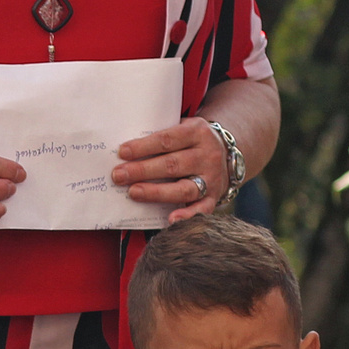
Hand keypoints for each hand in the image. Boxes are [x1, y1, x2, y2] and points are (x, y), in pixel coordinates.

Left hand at [114, 118, 230, 222]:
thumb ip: (162, 137)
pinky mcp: (213, 197)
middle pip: (172, 164)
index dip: (144, 146)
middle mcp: (207, 155)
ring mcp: (212, 178)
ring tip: (133, 192)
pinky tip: (170, 220)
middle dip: (142, 170)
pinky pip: (202, 209)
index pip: (167, 139)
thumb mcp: (183, 128)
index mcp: (197, 132)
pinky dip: (187, 216)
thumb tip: (125, 151)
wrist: (229, 153)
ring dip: (156, 192)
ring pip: (183, 188)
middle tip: (118, 175)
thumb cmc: (192, 142)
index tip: (122, 152)